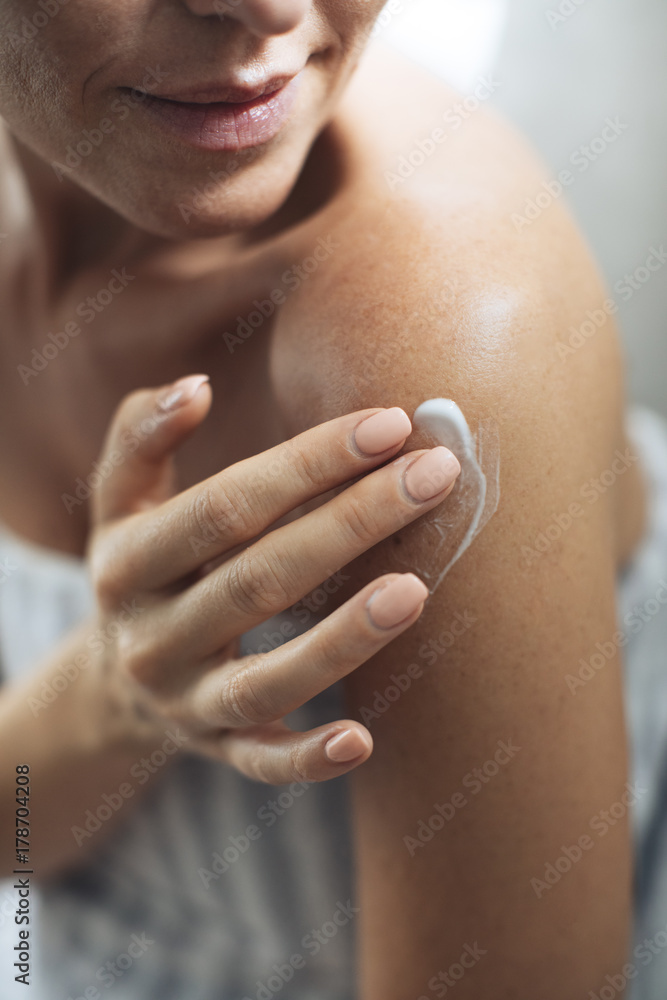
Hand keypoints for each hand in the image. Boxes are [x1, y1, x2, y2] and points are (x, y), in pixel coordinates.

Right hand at [86, 375, 460, 783]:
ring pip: (267, 678)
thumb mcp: (121, 503)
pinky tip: (362, 741)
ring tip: (416, 590)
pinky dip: (306, 759)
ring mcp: (185, 701)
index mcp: (126, 562)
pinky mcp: (217, 748)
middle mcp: (150, 637)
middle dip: (351, 523)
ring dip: (342, 638)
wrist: (117, 677)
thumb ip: (143, 438)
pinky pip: (261, 763)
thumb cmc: (144, 563)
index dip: (307, 464)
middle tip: (433, 477)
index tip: (390, 425)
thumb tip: (194, 387)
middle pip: (260, 578)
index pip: (226, 507)